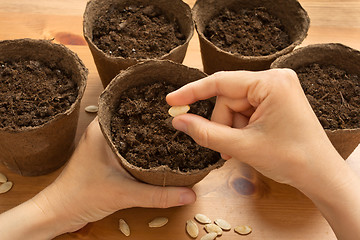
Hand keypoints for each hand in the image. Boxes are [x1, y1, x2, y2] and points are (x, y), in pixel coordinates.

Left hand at [30, 118, 195, 235]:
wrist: (59, 212)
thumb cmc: (81, 196)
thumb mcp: (124, 194)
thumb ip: (158, 195)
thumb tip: (189, 193)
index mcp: (102, 129)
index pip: (130, 106)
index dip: (152, 105)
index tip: (173, 105)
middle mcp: (102, 132)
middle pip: (134, 119)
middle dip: (155, 120)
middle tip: (179, 119)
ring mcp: (103, 144)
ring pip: (131, 133)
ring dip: (148, 135)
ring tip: (173, 132)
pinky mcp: (104, 157)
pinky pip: (128, 146)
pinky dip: (141, 149)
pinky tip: (157, 153)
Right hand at [167, 69, 339, 187]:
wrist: (320, 176)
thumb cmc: (291, 159)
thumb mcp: (242, 146)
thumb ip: (206, 132)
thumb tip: (179, 121)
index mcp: (270, 83)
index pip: (221, 82)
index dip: (192, 92)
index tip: (171, 100)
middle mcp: (275, 80)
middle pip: (228, 98)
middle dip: (222, 124)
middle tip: (225, 148)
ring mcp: (277, 90)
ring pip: (235, 107)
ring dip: (231, 129)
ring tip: (239, 150)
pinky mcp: (276, 100)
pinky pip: (246, 111)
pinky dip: (240, 128)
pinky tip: (246, 144)